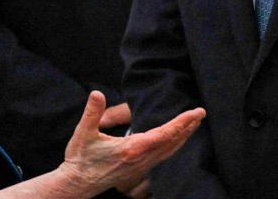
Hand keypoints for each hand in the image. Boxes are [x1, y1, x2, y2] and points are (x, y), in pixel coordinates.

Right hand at [58, 91, 203, 196]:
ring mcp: (141, 167)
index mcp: (132, 148)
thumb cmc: (80, 158)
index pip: (164, 133)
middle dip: (188, 128)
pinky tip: (176, 142)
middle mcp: (141, 159)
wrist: (77, 184)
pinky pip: (163, 157)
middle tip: (201, 113)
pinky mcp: (138, 171)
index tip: (195, 112)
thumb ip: (92, 113)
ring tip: (193, 125)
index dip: (181, 122)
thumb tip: (96, 93)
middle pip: (172, 142)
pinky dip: (173, 147)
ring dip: (183, 137)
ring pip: (169, 151)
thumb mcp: (83, 133)